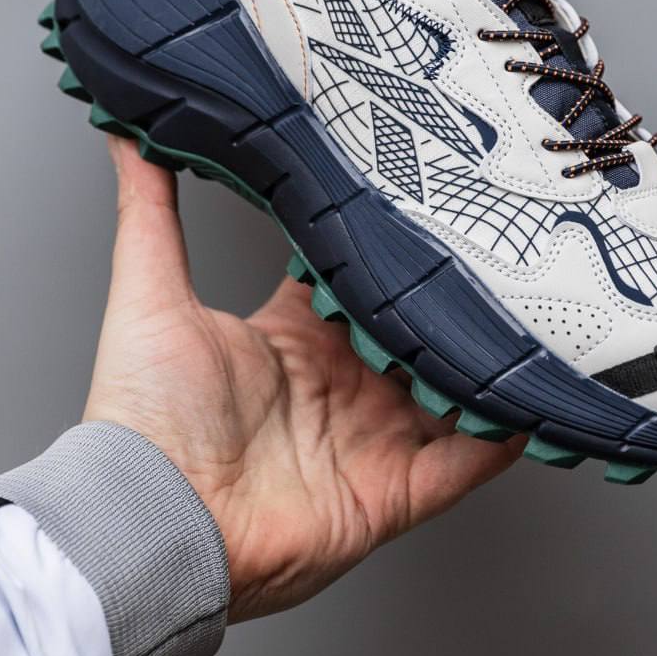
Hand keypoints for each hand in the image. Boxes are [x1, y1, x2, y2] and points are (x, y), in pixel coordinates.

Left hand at [83, 137, 523, 622]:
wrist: (152, 523)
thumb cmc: (143, 416)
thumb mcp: (149, 294)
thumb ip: (150, 210)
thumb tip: (127, 133)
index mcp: (292, 342)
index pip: (353, 283)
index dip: (385, 248)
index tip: (420, 200)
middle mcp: (338, 389)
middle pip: (410, 332)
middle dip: (447, 299)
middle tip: (493, 246)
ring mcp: (370, 441)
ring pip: (448, 391)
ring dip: (481, 360)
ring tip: (529, 312)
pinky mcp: (393, 493)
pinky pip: (465, 463)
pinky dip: (500, 433)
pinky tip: (529, 398)